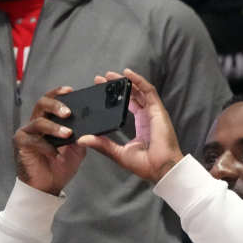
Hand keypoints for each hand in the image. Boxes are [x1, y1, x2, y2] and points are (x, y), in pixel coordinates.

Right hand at [13, 85, 86, 194]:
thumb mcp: (78, 148)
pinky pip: (33, 140)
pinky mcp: (22, 144)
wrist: (50, 184)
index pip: (53, 101)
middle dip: (56, 105)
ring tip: (67, 134)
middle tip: (68, 113)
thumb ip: (83, 135)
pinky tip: (56, 153)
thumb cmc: (62, 164)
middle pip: (42, 104)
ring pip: (38, 122)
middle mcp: (38, 123)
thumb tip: (94, 125)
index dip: (59, 93)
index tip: (71, 90)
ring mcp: (28, 132)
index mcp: (51, 120)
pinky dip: (47, 146)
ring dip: (54, 127)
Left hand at [77, 69, 182, 183]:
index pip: (128, 105)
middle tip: (101, 79)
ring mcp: (153, 112)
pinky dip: (139, 81)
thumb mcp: (118, 153)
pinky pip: (149, 91)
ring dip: (126, 81)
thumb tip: (82, 139)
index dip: (116, 97)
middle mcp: (147, 116)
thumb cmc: (145, 164)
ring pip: (140, 91)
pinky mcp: (158, 110)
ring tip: (111, 74)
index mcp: (141, 125)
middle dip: (117, 86)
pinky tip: (128, 74)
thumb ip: (102, 144)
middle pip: (133, 95)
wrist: (160, 168)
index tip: (100, 90)